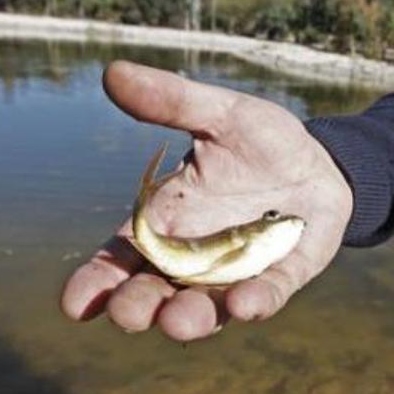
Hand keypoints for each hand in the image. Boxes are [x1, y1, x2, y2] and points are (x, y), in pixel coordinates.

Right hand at [60, 61, 353, 340]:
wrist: (320, 162)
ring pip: (205, 307)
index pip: (120, 258)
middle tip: (127, 312)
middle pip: (154, 292)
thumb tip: (112, 71)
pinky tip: (246, 303)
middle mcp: (193, 258)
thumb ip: (172, 102)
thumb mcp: (219, 114)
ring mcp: (236, 273)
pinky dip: (254, 301)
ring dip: (190, 318)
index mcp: (165, 222)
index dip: (95, 282)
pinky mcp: (281, 276)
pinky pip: (265, 294)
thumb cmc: (260, 142)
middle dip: (138, 306)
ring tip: (180, 321)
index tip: (73, 303)